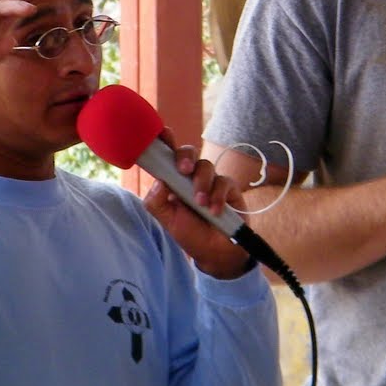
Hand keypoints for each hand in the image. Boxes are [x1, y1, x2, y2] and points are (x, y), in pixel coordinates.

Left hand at [142, 128, 254, 280]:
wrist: (216, 253)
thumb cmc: (190, 233)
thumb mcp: (167, 220)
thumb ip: (156, 201)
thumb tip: (160, 180)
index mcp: (173, 180)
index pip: (167, 155)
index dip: (164, 141)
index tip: (162, 132)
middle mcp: (191, 176)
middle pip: (188, 152)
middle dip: (185, 157)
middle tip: (184, 170)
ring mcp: (210, 180)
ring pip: (206, 165)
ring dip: (202, 183)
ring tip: (201, 203)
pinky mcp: (229, 188)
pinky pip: (223, 181)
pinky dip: (217, 196)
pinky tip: (215, 211)